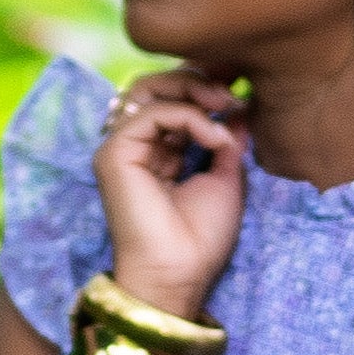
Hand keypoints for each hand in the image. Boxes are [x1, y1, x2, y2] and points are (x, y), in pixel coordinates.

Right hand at [93, 68, 247, 316]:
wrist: (180, 273)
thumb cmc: (200, 239)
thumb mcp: (225, 178)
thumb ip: (227, 140)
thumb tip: (239, 108)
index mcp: (158, 152)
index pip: (171, 100)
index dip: (202, 89)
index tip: (238, 95)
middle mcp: (135, 146)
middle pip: (153, 86)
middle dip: (195, 81)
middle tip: (231, 95)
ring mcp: (121, 148)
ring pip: (145, 89)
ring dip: (190, 90)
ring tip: (224, 106)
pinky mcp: (114, 154)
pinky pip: (151, 113)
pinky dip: (188, 117)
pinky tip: (213, 138)